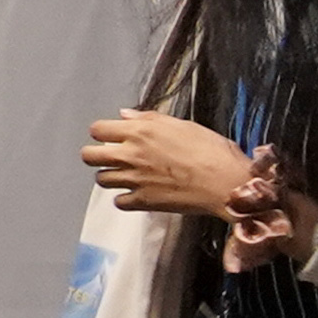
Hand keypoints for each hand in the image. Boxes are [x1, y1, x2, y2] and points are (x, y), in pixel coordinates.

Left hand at [85, 109, 255, 221]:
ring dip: (112, 177)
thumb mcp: (184, 125)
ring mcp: (135, 179)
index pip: (98, 129)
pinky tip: (139, 194)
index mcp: (141, 131)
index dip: (104, 133)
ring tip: (128, 177)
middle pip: (89, 156)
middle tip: (112, 158)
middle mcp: (132, 154)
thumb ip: (150, 119)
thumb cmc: (213, 153)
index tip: (112, 138)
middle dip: (97, 156)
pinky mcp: (143, 201)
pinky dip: (126, 199)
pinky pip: (119, 202)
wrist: (228, 183)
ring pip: (101, 179)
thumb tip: (126, 115)